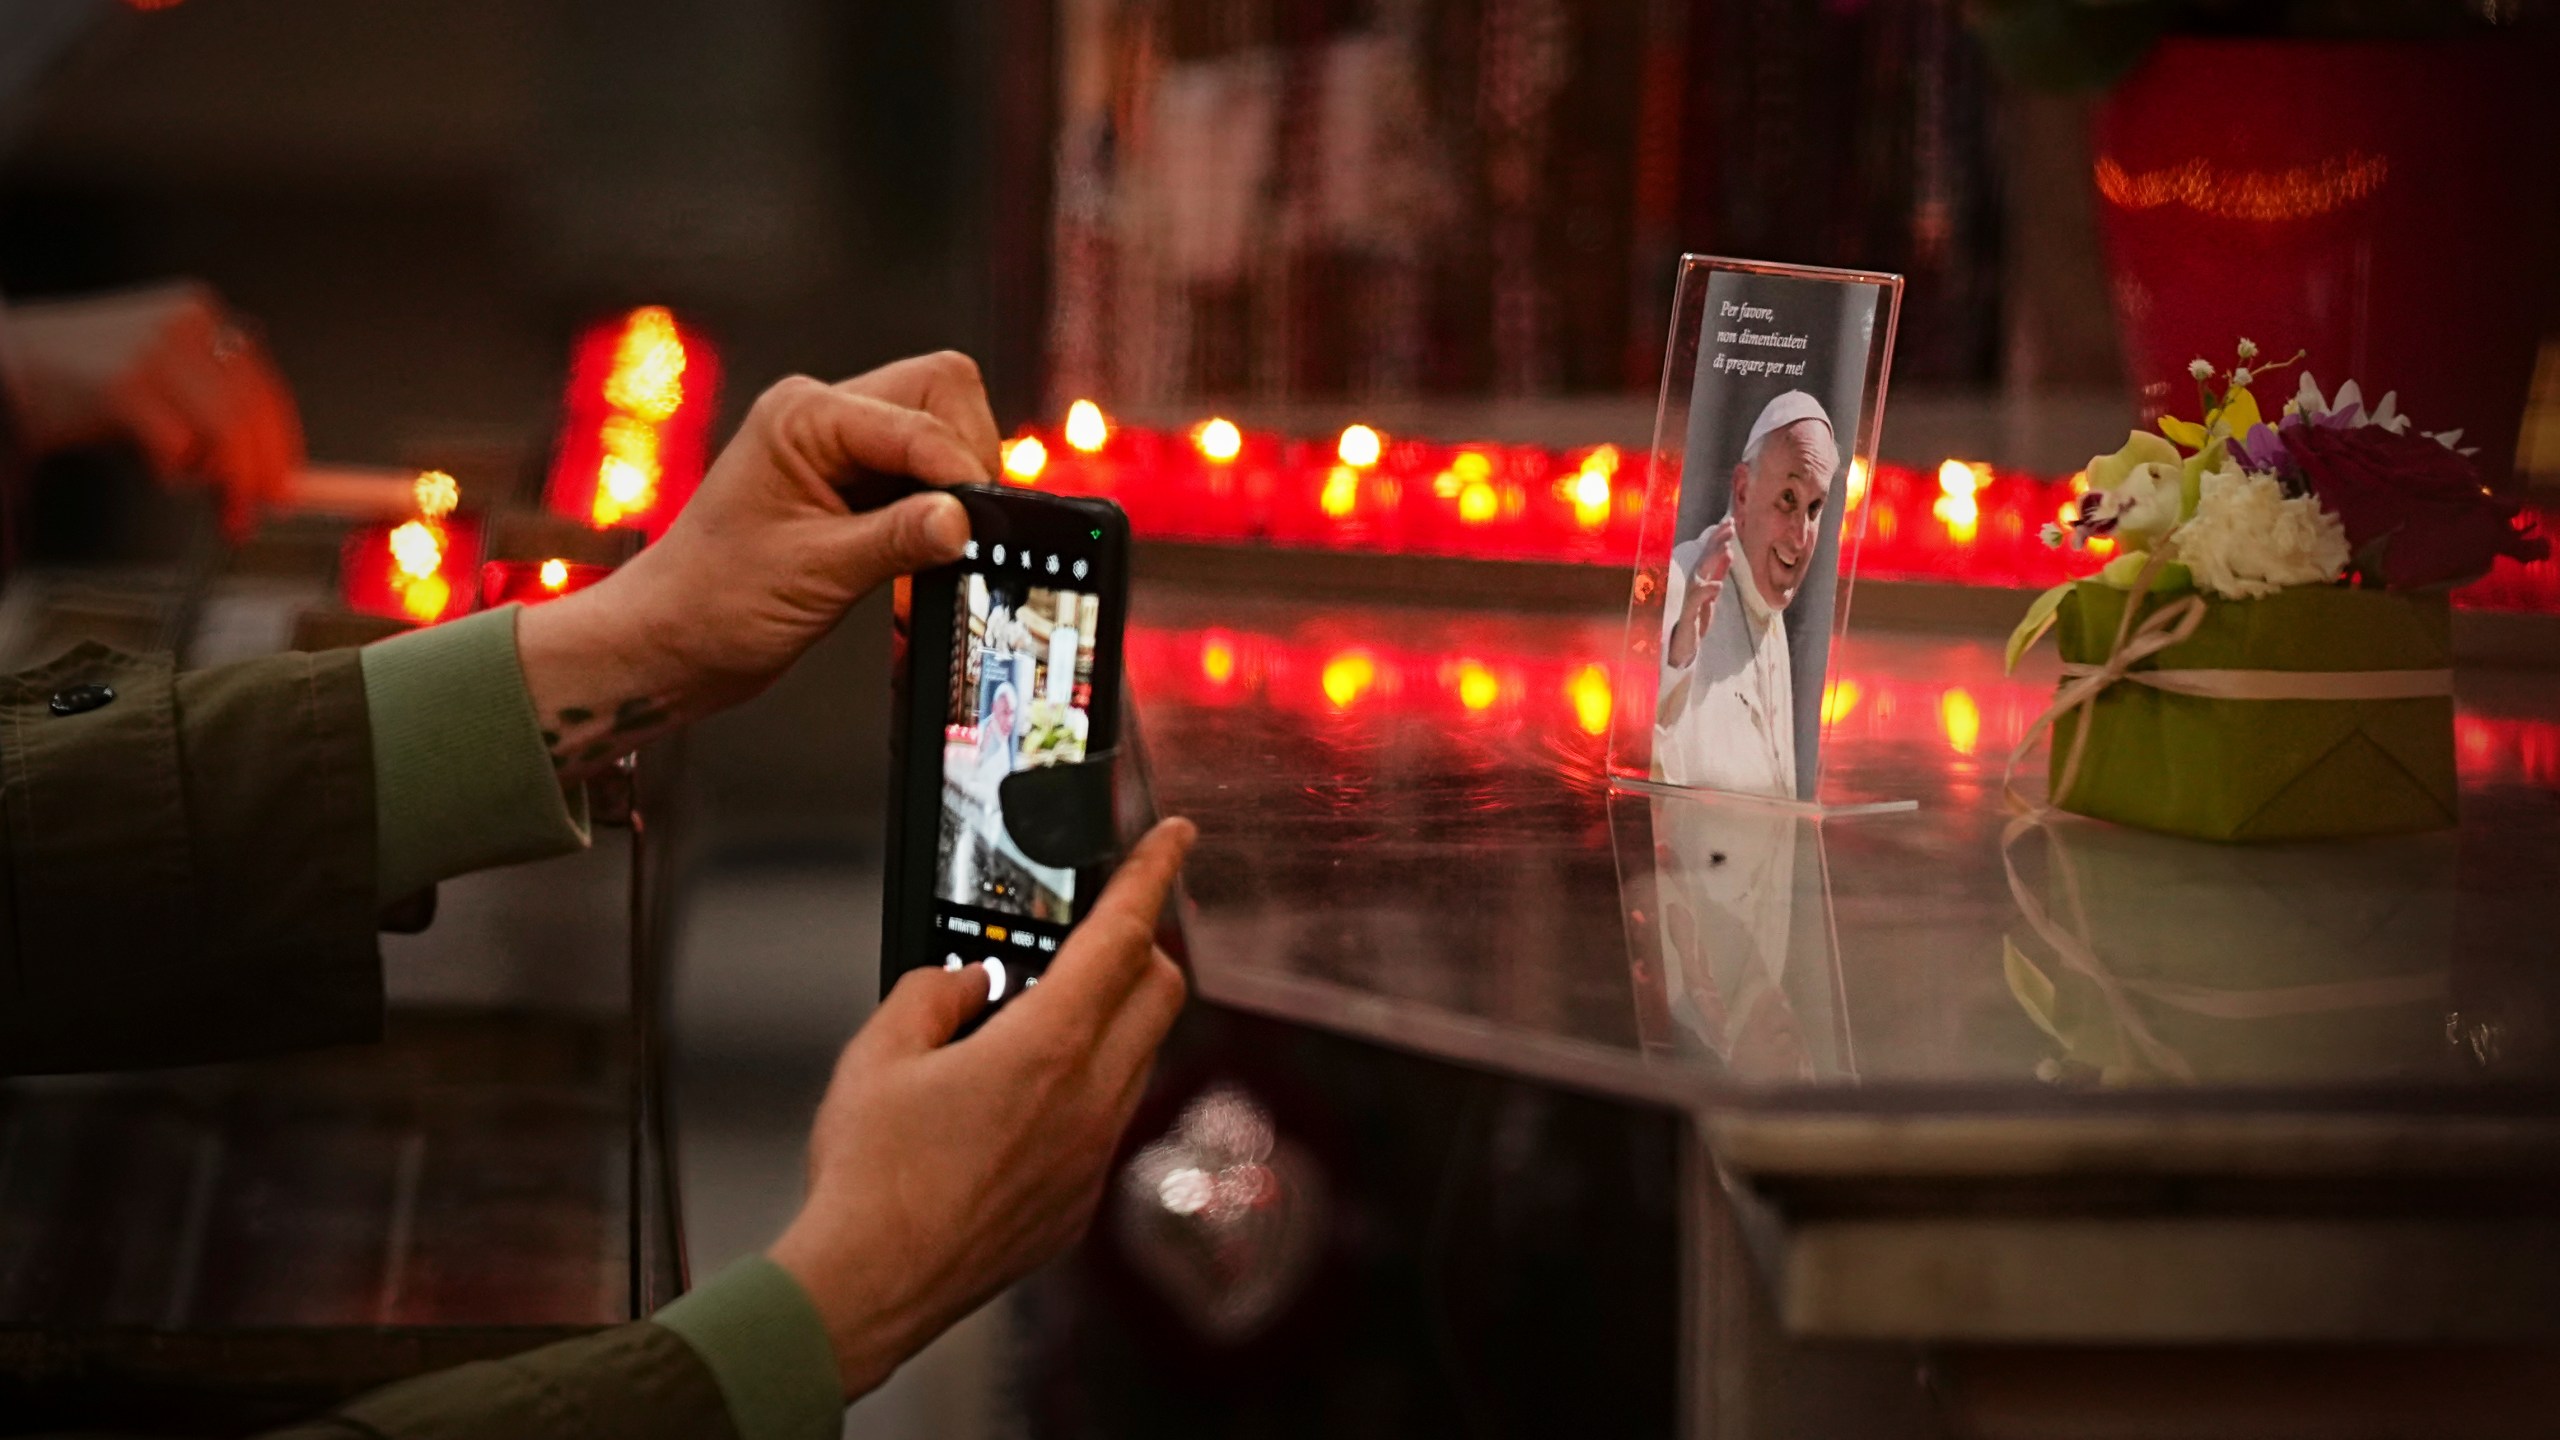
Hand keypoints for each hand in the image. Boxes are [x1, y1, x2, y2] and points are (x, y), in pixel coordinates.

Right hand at [5, 283, 301, 536]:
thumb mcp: (160, 380)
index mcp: (201, 314)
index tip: (285, 485)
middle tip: (253, 513)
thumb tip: (265, 472)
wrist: (4, 362)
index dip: (282, 446)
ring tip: (217, 506)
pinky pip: (177, 445)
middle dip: (259, 476)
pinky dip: (174, 473)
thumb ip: (211, 410)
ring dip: (225, 482)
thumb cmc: (81, 379)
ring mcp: (155, 351)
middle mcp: (186, 324)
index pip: (265, 388)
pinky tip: (158, 472)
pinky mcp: (124, 385)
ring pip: (226, 432)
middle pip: (252, 414)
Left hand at [514, 352, 1001, 779]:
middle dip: (967, 456)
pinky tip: (933, 546)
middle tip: (972, 524)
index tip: (981, 526)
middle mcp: (824, 417)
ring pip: (941, 429)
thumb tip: (965, 520)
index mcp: (802, 416)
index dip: (958, 470)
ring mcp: (841, 447)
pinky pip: (926, 472)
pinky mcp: (856, 484)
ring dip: (956, 482)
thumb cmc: (713, 602)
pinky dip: (942, 505)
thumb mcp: (816, 573)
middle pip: (941, 394)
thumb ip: (898, 539)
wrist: (673, 642)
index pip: (919, 416)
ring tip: (948, 541)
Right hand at [769, 818, 1195, 1397]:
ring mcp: (1092, 1156)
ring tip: (1045, 1019)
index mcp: (1044, 1048)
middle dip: (1142, 945)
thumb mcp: (876, 1054)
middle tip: (1102, 931)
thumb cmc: (868, 1180)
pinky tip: (1025, 1100)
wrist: (870, 1287)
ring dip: (1114, 1020)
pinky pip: (1109, 1120)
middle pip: (1159, 991)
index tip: (1174, 838)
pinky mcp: (1080, 1203)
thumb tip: (968, 982)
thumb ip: (932, 993)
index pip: (1122, 935)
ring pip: (1139, 1058)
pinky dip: (1088, 1087)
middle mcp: (1087, 1101)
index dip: (1153, 874)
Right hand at [1664, 518, 1732, 669]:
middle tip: (1730, 526)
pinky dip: (1706, 592)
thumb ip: (1718, 573)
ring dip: (1712, 562)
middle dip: (1717, 542)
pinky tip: (1718, 585)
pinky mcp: (1688, 616)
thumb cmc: (1695, 620)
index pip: (1708, 555)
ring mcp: (1689, 600)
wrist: (1682, 648)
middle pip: (1704, 559)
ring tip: (1727, 549)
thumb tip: (1729, 551)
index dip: (1718, 538)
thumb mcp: (1712, 594)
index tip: (1731, 522)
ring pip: (1700, 575)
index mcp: (1700, 580)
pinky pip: (1696, 602)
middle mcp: (1692, 586)